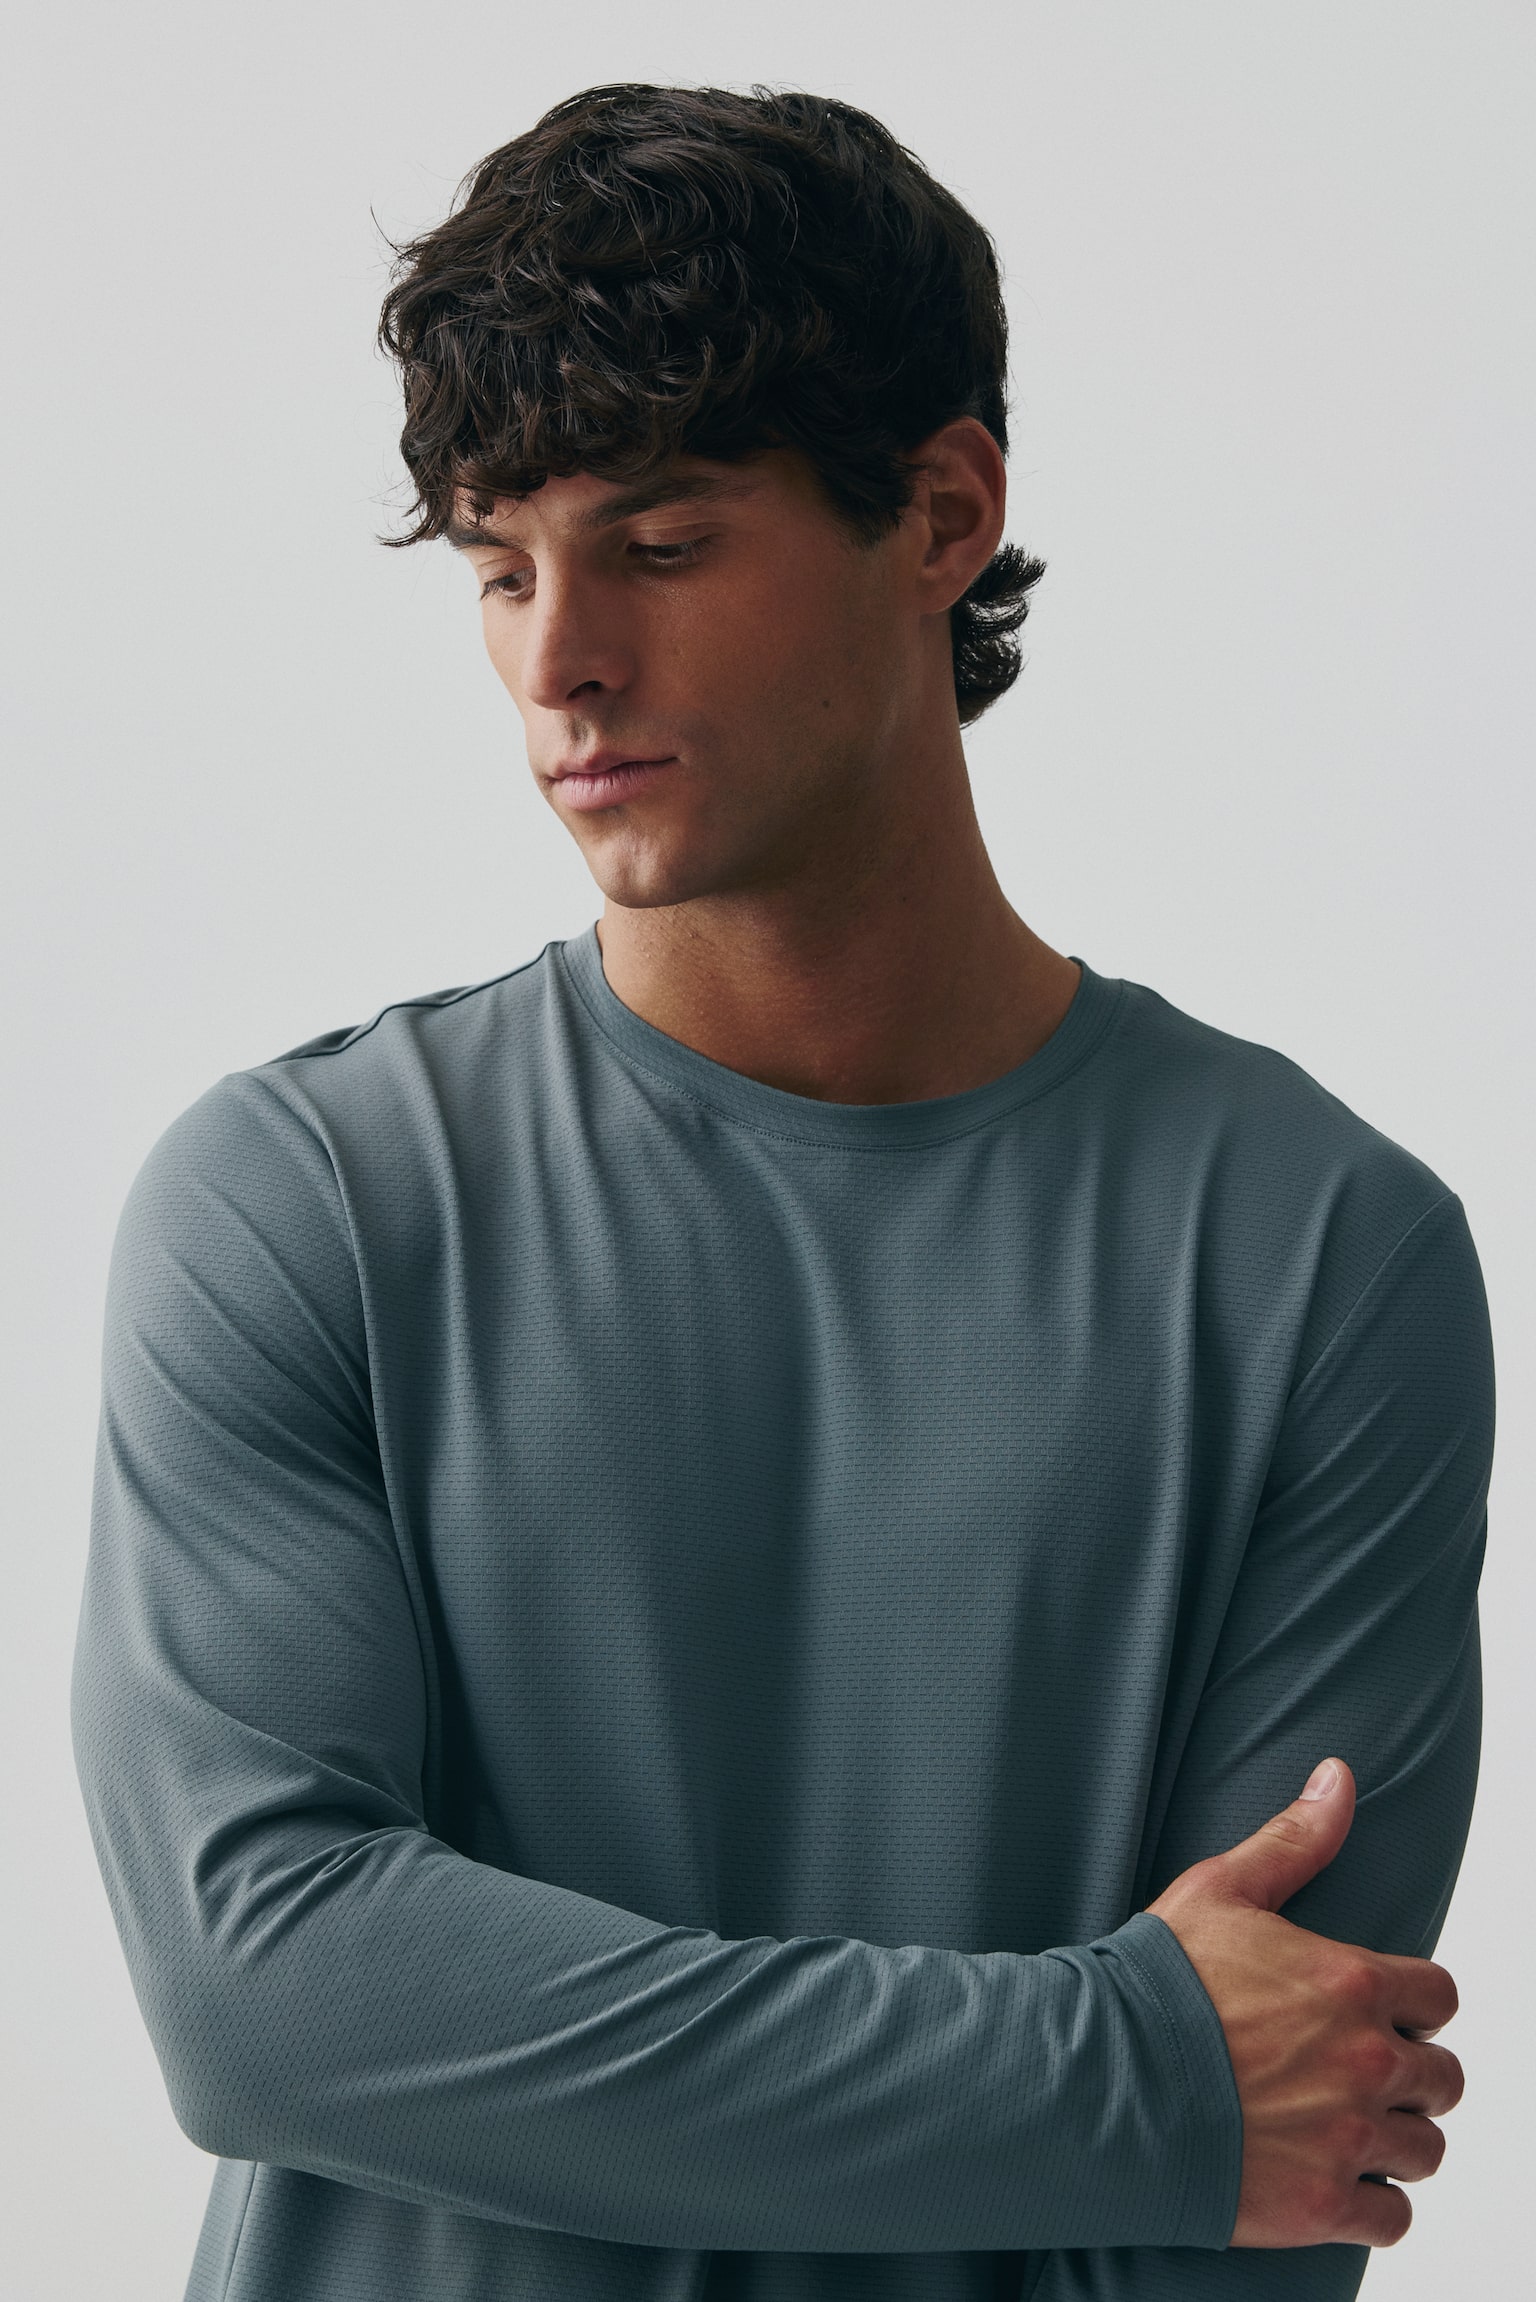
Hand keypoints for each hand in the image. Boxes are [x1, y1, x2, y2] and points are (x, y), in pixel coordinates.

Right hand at [1146, 1758, 1463, 2247]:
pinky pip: (1395, 2218)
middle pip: (1442, 2078)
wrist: (1104, 2078)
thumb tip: (1339, 1777)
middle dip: (1409, 2073)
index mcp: (1353, 1982)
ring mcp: (1350, 2137)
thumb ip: (1293, 1839)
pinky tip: (1334, 2178)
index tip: (1378, 2010)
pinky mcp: (1325, 2204)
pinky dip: (1374, 2203)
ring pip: (1425, 2149)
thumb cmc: (1156, 1982)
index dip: (1412, 2003)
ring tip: (1344, 2126)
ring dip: (1395, 2138)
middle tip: (1355, 2071)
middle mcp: (1367, 2060)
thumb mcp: (1220, 1890)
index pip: (1439, 1996)